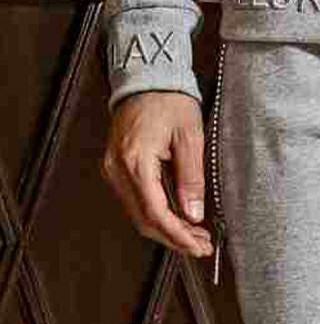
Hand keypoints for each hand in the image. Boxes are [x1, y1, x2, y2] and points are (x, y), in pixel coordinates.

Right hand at [102, 91, 213, 258]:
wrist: (146, 76)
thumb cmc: (168, 100)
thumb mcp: (190, 138)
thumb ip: (191, 179)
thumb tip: (193, 214)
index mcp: (135, 161)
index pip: (156, 214)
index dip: (179, 236)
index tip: (198, 247)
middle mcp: (118, 169)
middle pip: (144, 221)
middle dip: (175, 238)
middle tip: (201, 245)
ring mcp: (113, 170)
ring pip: (139, 215)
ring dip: (167, 230)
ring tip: (195, 235)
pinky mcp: (117, 169)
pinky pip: (136, 202)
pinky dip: (158, 216)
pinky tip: (179, 219)